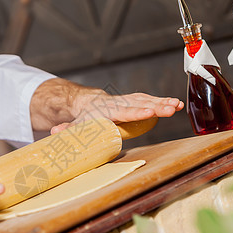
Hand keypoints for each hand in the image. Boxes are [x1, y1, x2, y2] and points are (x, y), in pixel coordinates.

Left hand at [51, 85, 183, 133]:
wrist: (88, 102)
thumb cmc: (85, 117)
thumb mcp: (75, 124)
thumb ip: (67, 129)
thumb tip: (55, 133)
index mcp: (107, 110)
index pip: (123, 111)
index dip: (136, 112)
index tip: (149, 112)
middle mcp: (119, 103)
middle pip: (139, 104)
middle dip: (156, 106)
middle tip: (172, 108)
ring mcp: (128, 101)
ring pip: (147, 99)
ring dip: (163, 102)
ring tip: (178, 106)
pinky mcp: (134, 101)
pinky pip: (149, 100)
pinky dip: (162, 102)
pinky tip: (176, 104)